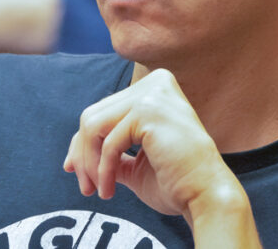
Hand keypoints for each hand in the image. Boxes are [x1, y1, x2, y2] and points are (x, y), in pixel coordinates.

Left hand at [63, 69, 260, 245]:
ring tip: (98, 189)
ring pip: (92, 125)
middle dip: (83, 154)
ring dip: (90, 162)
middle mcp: (156, 82)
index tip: (76, 171)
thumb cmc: (176, 181)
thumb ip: (107, 151)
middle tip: (86, 188)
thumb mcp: (134, 162)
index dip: (84, 144)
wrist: (205, 194)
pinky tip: (108, 189)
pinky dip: (103, 169)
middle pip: (93, 114)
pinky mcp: (148, 110)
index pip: (104, 110)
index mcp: (156, 88)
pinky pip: (108, 141)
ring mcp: (153, 92)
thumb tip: (71, 157)